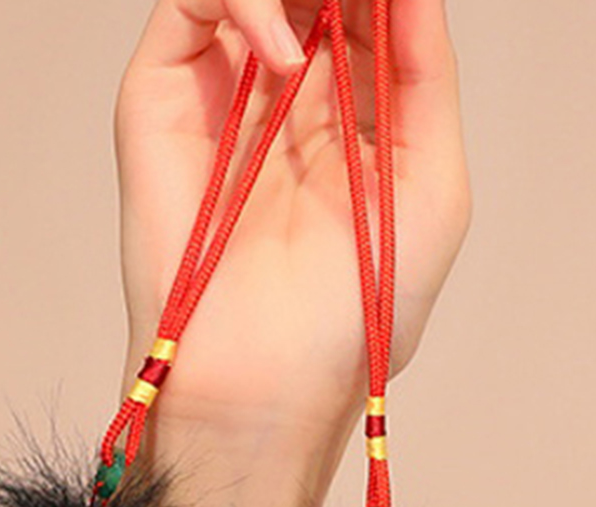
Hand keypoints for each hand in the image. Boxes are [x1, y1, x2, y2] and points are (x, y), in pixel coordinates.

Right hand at [117, 0, 468, 434]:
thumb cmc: (351, 312)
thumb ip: (428, 72)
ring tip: (324, 30)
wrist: (267, 380)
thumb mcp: (433, 187)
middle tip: (363, 1)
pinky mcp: (162, 92)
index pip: (367, 2)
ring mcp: (221, 84)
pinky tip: (286, 59)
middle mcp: (283, 85)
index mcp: (350, 104)